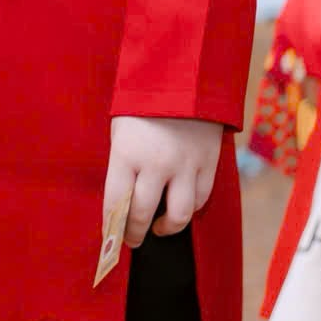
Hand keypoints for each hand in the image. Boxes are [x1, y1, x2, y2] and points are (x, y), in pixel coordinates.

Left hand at [105, 115, 223, 246]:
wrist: (184, 79)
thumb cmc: (143, 106)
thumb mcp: (121, 132)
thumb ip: (122, 165)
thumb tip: (121, 202)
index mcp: (126, 154)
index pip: (115, 202)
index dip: (112, 225)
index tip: (111, 237)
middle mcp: (156, 164)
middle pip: (143, 213)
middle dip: (135, 233)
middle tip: (132, 240)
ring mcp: (185, 166)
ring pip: (179, 215)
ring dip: (167, 228)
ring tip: (159, 229)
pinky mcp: (209, 164)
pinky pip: (200, 199)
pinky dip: (190, 210)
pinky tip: (179, 210)